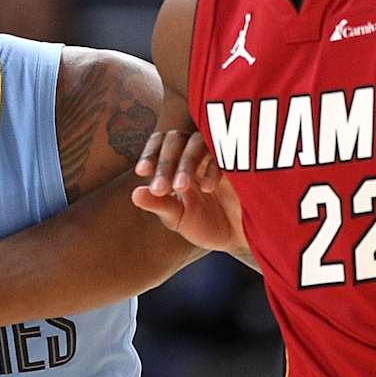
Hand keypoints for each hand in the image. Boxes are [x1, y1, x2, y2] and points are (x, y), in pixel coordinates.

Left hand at [131, 129, 246, 255]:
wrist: (240, 237)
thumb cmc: (206, 225)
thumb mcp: (178, 218)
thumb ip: (159, 205)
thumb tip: (134, 194)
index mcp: (176, 163)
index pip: (160, 143)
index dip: (150, 153)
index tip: (142, 172)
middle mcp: (195, 154)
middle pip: (176, 139)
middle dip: (165, 163)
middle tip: (160, 188)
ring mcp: (217, 155)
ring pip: (198, 142)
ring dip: (186, 163)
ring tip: (180, 187)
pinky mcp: (240, 162)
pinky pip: (224, 154)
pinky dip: (212, 168)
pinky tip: (208, 188)